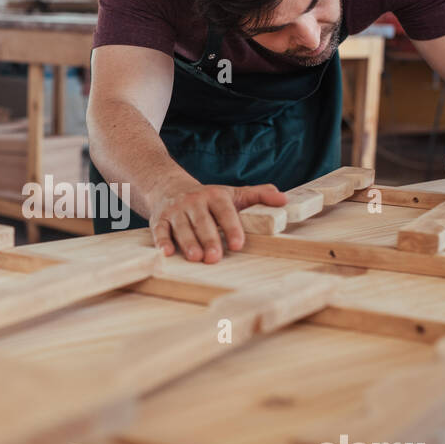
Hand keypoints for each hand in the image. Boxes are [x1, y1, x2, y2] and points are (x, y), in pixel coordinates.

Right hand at [149, 183, 286, 262]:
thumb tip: (284, 200)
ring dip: (187, 242)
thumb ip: (259, 196)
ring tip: (195, 258)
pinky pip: (160, 230)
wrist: (169, 186)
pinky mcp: (160, 219)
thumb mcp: (234, 193)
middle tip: (214, 257)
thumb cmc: (208, 197)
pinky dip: (162, 241)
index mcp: (215, 196)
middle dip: (208, 239)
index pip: (225, 212)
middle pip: (202, 222)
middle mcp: (194, 202)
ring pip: (181, 227)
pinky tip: (166, 253)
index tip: (238, 244)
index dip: (232, 227)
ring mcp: (176, 211)